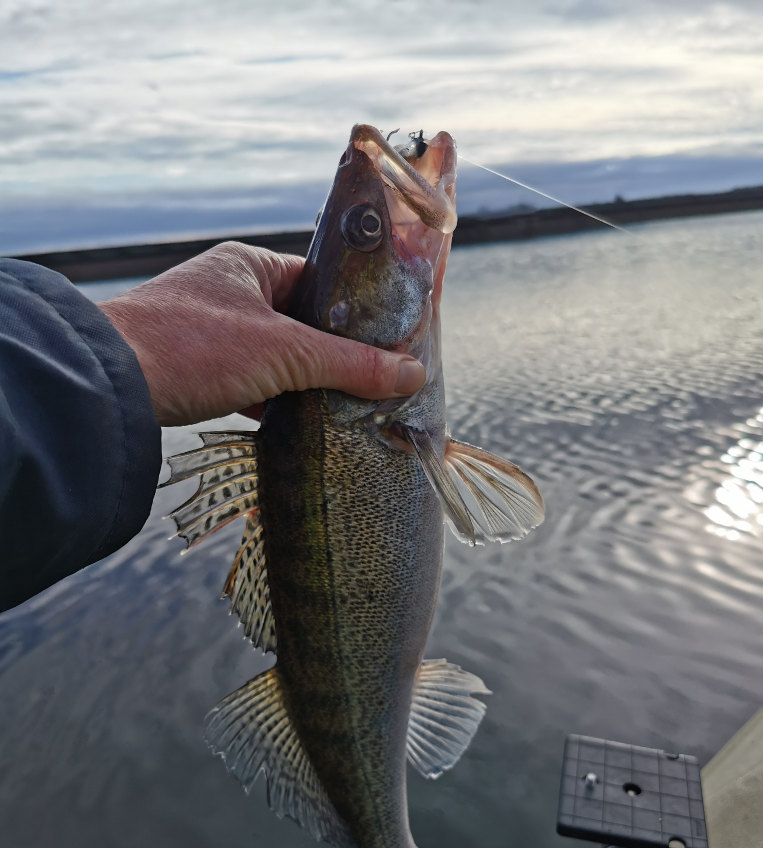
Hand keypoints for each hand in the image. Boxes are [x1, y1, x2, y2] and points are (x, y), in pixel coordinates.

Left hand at [99, 241, 425, 425]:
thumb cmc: (193, 347)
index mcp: (249, 266)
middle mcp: (227, 291)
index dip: (355, 311)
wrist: (109, 386)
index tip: (389, 342)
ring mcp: (207, 332)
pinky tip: (298, 426)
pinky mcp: (193, 371)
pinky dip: (272, 403)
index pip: (319, 280)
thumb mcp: (284, 354)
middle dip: (332, 355)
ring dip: (302, 383)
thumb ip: (350, 363)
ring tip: (345, 407)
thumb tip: (411, 373)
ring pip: (274, 357)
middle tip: (373, 381)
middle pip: (300, 323)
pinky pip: (248, 384)